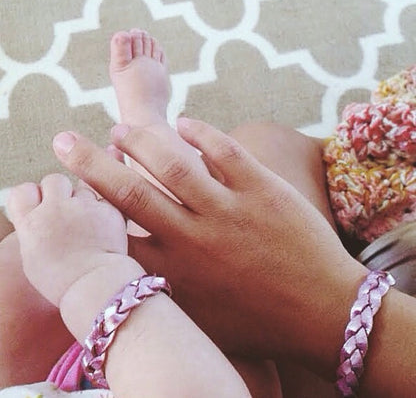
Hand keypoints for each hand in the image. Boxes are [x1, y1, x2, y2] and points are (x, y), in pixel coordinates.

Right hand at [7, 174, 129, 306]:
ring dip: (85, 200)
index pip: (23, 191)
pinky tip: (105, 227)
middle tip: (67, 208)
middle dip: (60, 190)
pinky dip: (105, 210)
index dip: (33, 196)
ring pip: (83, 188)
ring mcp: (84, 207)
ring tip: (89, 223)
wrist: (95, 285)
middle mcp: (56, 209)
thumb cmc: (63, 281)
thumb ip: (35, 230)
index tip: (40, 204)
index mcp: (32, 223)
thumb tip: (38, 218)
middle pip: (54, 180)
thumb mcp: (34, 257)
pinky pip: (105, 200)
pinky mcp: (109, 209)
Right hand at [52, 119, 366, 369]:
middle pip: (130, 191)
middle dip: (90, 163)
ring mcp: (230, 210)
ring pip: (173, 164)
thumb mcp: (202, 316)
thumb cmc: (259, 321)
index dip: (92, 205)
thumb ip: (166, 289)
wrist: (322, 313)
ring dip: (141, 141)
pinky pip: (224, 150)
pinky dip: (200, 132)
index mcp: (176, 270)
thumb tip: (139, 266)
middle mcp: (194, 237)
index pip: (118, 231)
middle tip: (66, 142)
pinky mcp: (263, 190)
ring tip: (121, 128)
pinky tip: (183, 122)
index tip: (80, 191)